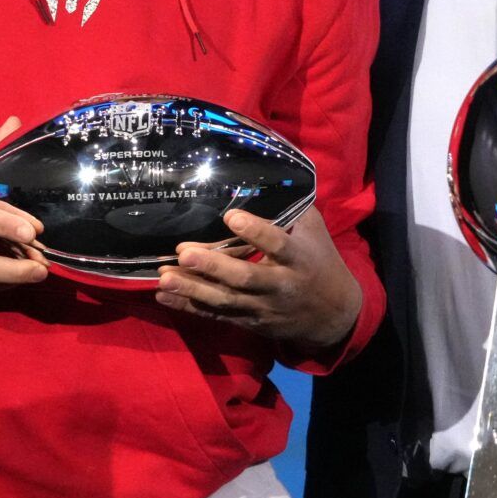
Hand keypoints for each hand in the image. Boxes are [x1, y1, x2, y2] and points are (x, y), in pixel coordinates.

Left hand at [156, 208, 362, 349]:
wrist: (333, 315)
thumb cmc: (320, 261)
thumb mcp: (313, 231)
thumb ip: (290, 208)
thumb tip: (259, 176)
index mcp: (297, 258)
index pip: (277, 243)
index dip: (255, 231)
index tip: (231, 216)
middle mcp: (279, 284)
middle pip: (243, 277)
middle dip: (212, 266)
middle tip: (184, 252)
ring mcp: (262, 306)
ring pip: (224, 300)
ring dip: (192, 289)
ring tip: (164, 277)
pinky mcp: (249, 321)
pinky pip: (216, 314)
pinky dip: (189, 307)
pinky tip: (164, 296)